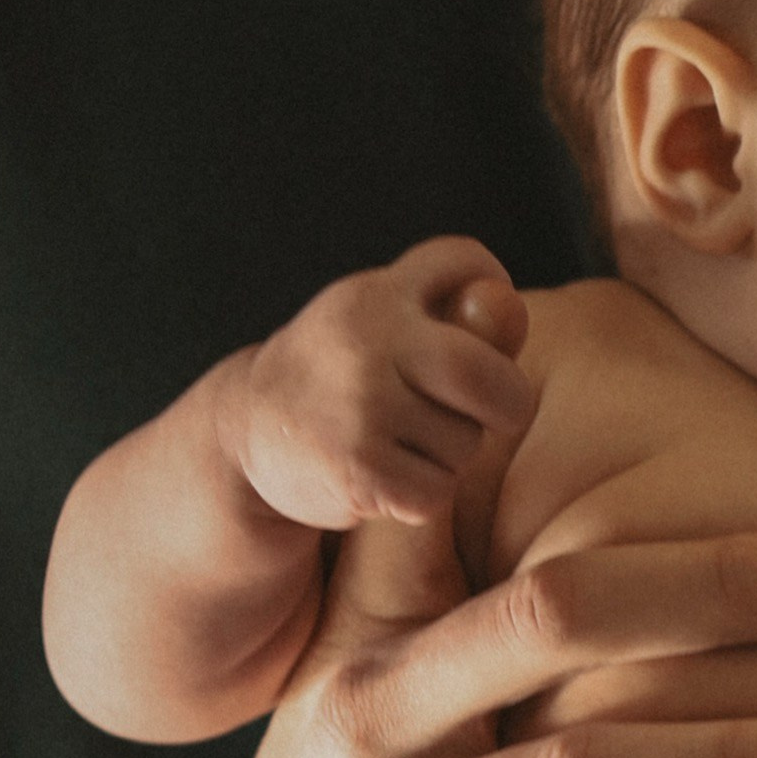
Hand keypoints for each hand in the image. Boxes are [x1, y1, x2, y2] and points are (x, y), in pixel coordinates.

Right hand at [210, 237, 537, 529]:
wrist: (247, 437)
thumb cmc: (339, 382)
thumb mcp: (381, 328)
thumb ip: (452, 316)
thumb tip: (509, 311)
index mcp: (376, 296)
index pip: (462, 260)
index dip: (492, 284)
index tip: (483, 325)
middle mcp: (366, 342)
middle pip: (483, 372)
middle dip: (507, 401)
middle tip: (495, 414)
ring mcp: (359, 405)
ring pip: (464, 442)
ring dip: (452, 456)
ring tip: (404, 445)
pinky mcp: (358, 468)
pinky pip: (437, 491)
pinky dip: (423, 497)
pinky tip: (388, 481)